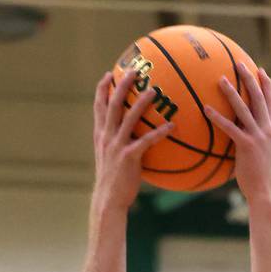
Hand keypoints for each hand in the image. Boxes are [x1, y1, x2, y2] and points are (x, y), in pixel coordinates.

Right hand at [92, 70, 173, 211]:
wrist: (108, 201)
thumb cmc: (114, 181)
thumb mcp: (111, 159)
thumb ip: (119, 144)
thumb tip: (134, 137)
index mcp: (101, 135)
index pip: (99, 107)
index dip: (103, 89)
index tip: (109, 74)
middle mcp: (107, 137)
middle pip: (113, 104)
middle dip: (122, 85)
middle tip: (134, 70)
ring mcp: (117, 146)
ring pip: (129, 118)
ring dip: (141, 103)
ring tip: (153, 91)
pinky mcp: (128, 158)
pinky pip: (146, 141)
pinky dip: (159, 132)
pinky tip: (171, 126)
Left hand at [204, 62, 270, 203]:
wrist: (264, 192)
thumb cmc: (261, 177)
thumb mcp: (265, 155)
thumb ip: (259, 141)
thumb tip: (250, 137)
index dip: (266, 84)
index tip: (260, 69)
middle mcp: (267, 128)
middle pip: (258, 97)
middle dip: (249, 78)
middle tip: (239, 63)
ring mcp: (258, 136)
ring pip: (244, 108)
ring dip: (232, 92)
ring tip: (220, 79)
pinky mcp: (246, 145)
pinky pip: (230, 127)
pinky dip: (218, 117)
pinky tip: (206, 110)